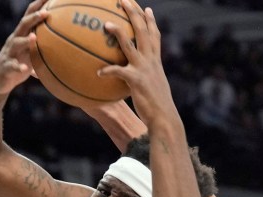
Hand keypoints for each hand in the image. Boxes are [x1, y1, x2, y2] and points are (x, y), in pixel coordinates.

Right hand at [0, 0, 49, 93]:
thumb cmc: (20, 63)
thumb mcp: (32, 52)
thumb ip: (44, 45)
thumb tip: (67, 43)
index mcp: (21, 35)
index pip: (29, 16)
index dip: (38, 6)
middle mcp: (14, 40)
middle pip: (23, 25)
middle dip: (33, 18)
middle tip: (46, 12)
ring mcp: (9, 53)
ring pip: (16, 43)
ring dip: (25, 40)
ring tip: (34, 37)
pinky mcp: (6, 67)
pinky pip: (12, 66)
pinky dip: (18, 67)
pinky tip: (25, 69)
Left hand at [98, 0, 176, 127]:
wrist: (164, 118)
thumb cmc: (158, 107)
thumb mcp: (154, 88)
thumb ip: (146, 79)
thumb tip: (136, 80)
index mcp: (156, 61)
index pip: (154, 36)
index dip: (150, 21)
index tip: (146, 8)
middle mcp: (151, 61)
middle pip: (142, 31)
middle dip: (133, 14)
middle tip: (124, 0)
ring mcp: (144, 69)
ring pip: (129, 46)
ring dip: (118, 33)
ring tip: (106, 24)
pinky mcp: (136, 81)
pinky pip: (118, 72)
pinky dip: (108, 71)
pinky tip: (98, 73)